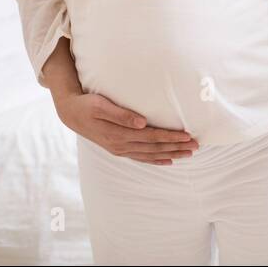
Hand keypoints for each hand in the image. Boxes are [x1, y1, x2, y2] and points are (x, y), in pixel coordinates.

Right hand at [52, 90, 197, 164]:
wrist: (71, 114)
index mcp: (119, 134)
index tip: (188, 136)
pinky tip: (168, 161)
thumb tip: (142, 122)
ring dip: (170, 154)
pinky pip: (141, 158)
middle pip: (155, 148)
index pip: (152, 137)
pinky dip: (155, 160)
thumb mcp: (102, 106)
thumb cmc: (88, 105)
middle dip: (176, 147)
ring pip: (150, 155)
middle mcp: (121, 145)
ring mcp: (120, 149)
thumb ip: (122, 114)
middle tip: (196, 146)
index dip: (171, 137)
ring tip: (188, 154)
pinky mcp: (119, 149)